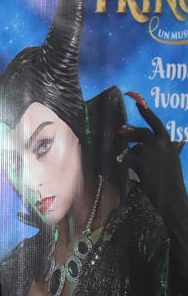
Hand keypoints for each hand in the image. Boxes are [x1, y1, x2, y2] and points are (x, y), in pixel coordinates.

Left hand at [119, 92, 187, 232]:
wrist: (173, 196)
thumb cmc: (172, 180)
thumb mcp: (174, 159)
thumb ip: (172, 149)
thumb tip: (175, 142)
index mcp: (169, 140)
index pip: (155, 121)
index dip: (145, 110)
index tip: (136, 99)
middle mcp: (161, 143)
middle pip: (140, 133)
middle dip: (129, 134)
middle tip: (120, 134)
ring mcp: (151, 152)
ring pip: (133, 148)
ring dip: (129, 154)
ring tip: (125, 158)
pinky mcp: (141, 163)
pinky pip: (126, 159)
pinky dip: (123, 163)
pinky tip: (122, 167)